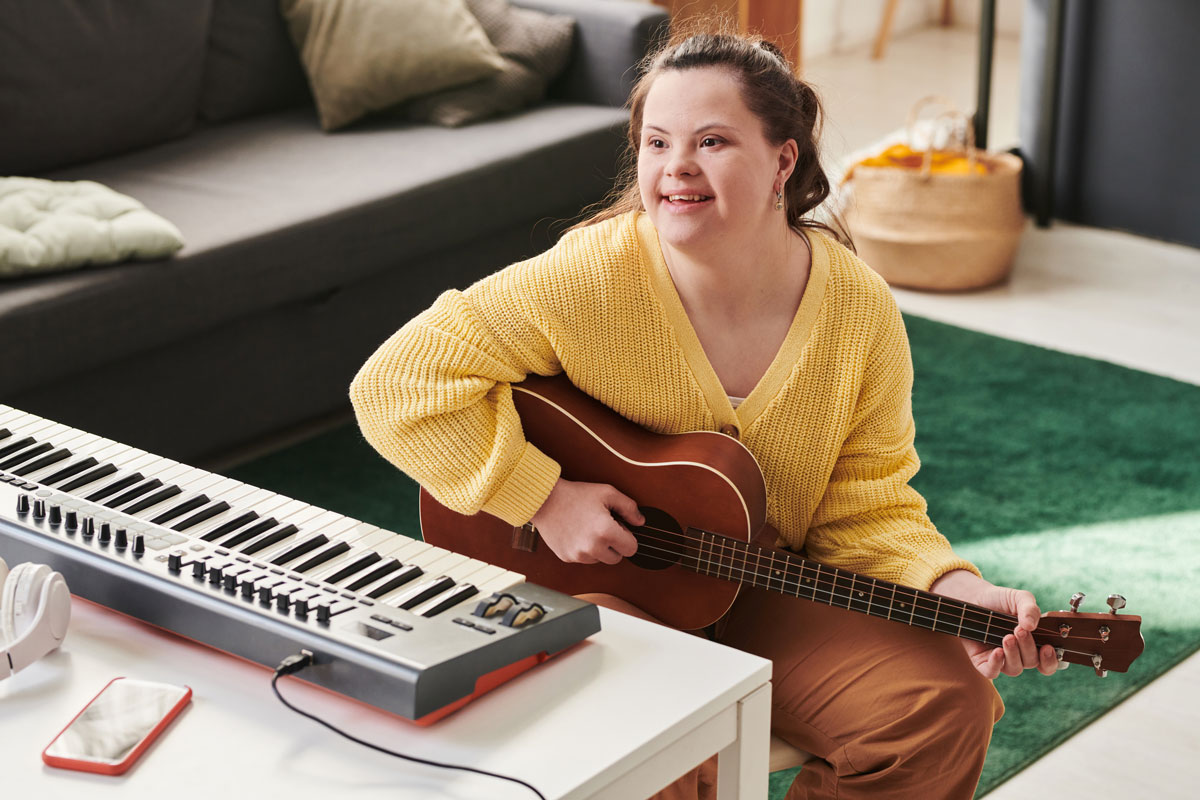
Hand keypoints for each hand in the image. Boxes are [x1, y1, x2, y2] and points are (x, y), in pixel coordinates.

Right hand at [529, 478, 643, 564]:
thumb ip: (629, 507)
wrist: (545, 500)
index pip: (632, 549)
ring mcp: (579, 555)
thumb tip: (640, 521)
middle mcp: (593, 548)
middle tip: (603, 527)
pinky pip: (584, 559)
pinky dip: (584, 549)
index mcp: (606, 532)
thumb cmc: (576, 495)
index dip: (628, 537)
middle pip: (617, 558)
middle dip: (614, 545)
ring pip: (600, 559)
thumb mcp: (607, 493)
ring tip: (588, 528)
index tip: (620, 528)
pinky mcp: (567, 558)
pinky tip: (578, 533)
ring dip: (599, 548)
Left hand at [930, 570, 1060, 678]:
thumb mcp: (1019, 598)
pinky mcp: (982, 660)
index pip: (1047, 663)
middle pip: (1031, 662)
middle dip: (1028, 647)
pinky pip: (991, 672)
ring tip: (1007, 637)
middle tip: (1019, 630)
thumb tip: (1032, 625)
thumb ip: (1030, 609)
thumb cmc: (1000, 600)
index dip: (1050, 661)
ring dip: (1013, 654)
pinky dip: (996, 665)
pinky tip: (997, 651)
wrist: (974, 597)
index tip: (1047, 647)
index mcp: (1033, 643)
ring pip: (1014, 669)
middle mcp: (1019, 654)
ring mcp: (1001, 659)